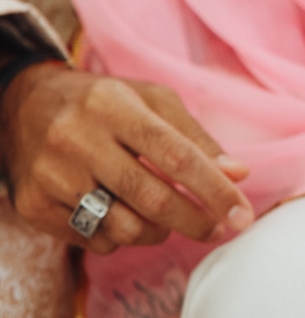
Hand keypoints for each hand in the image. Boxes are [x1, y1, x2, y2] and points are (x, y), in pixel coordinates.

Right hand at [0, 63, 253, 253]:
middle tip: (218, 229)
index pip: (175, 155)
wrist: (25, 104)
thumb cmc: (106, 102)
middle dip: (194, 220)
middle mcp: (78, 139)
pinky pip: (94, 240)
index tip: (242, 214)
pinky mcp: (34, 205)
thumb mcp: (154, 101)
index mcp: (114, 106)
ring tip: (168, 218)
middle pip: (150, 197)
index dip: (214, 189)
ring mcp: (52, 175)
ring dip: (159, 231)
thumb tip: (238, 175)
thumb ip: (197, 138)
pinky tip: (127, 215)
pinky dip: (122, 236)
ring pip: (123, 227)